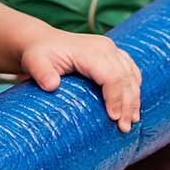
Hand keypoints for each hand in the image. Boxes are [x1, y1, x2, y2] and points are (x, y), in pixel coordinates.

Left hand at [20, 29, 141, 133]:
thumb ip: (42, 73)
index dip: (115, 98)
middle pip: (125, 78)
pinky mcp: (114, 54)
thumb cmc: (40, 54)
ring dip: (134, 99)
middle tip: (124, 128)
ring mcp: (111, 50)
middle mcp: (105, 47)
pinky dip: (134, 88)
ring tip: (132, 121)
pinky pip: (131, 71)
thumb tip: (51, 86)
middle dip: (128, 104)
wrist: (44, 41)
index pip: (111, 76)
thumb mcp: (35, 62)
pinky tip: (133, 105)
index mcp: (90, 51)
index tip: (114, 118)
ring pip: (131, 75)